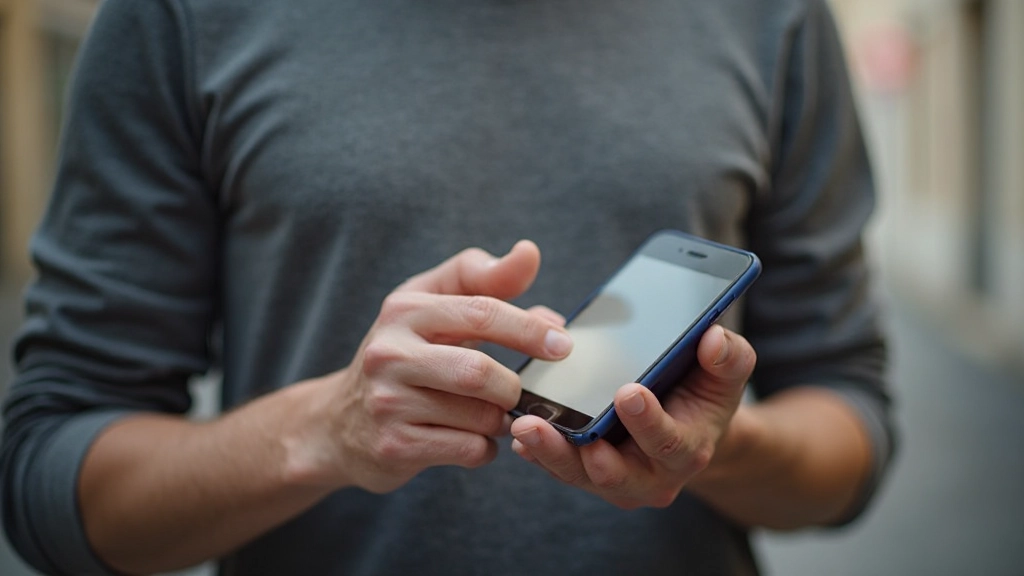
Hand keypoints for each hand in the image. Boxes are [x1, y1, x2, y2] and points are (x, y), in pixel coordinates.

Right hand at [291, 241, 572, 493]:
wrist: (340, 423)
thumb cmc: (405, 355)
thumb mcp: (433, 305)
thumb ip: (484, 279)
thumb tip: (529, 254)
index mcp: (405, 309)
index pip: (482, 310)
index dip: (529, 328)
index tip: (563, 345)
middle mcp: (389, 352)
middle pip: (480, 371)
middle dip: (512, 386)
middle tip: (516, 392)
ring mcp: (388, 402)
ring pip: (480, 416)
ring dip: (499, 420)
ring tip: (486, 415)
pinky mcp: (394, 446)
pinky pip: (468, 449)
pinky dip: (483, 448)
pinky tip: (468, 439)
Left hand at [509, 325, 755, 508]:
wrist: (691, 426)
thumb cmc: (705, 392)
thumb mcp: (726, 372)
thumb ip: (727, 356)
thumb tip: (713, 338)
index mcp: (688, 449)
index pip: (667, 442)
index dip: (647, 421)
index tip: (627, 392)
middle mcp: (653, 476)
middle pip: (613, 472)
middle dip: (578, 451)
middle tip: (544, 424)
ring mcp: (618, 480)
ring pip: (579, 475)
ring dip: (549, 453)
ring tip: (522, 427)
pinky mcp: (590, 475)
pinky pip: (562, 468)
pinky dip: (540, 453)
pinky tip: (519, 435)